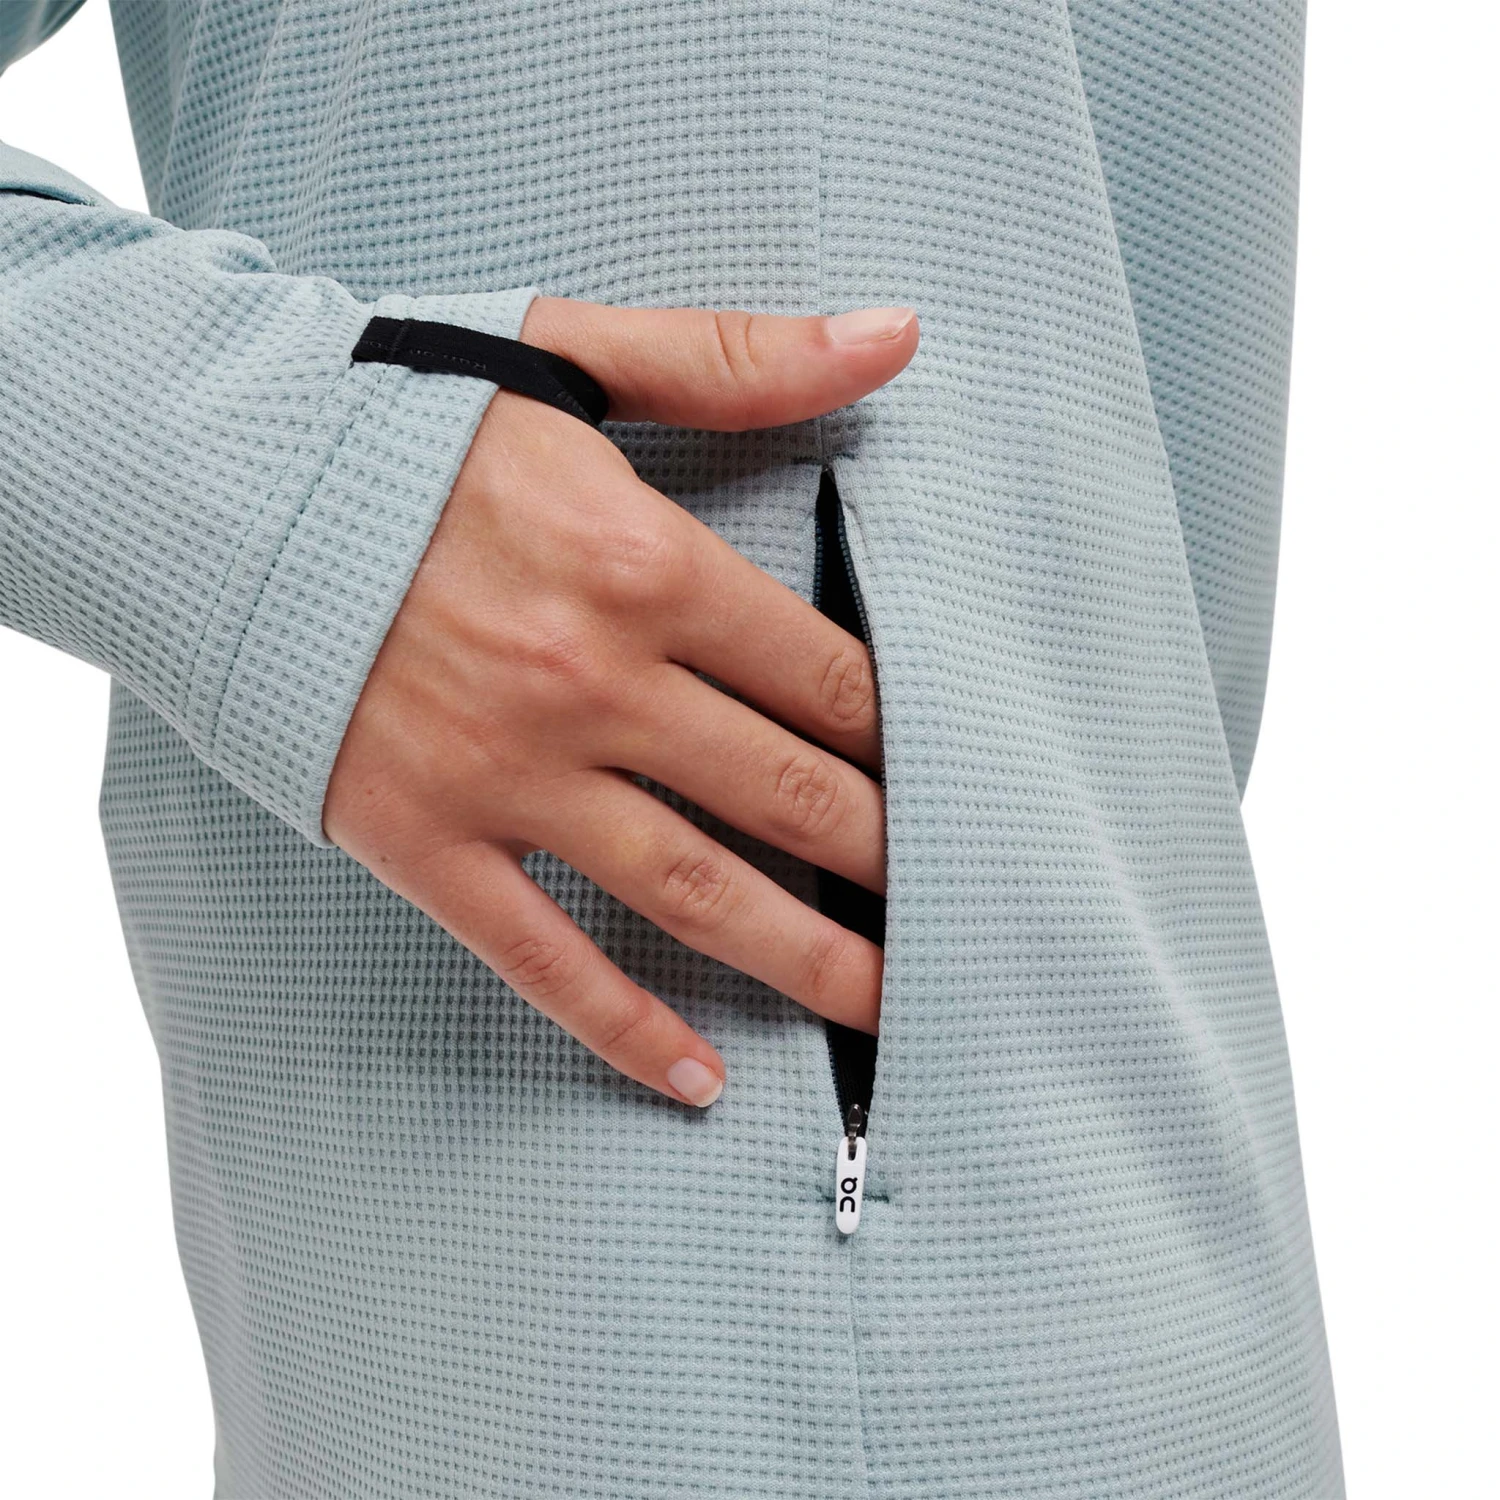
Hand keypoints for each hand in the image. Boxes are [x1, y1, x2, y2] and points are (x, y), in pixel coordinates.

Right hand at [325, 297, 918, 1105]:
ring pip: (695, 893)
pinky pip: (543, 958)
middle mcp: (592, 682)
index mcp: (645, 563)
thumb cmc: (400, 425)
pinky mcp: (427, 840)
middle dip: (888, 855)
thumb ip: (741, 357)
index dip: (908, 736)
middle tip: (960, 905)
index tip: (957, 779)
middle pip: (787, 793)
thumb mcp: (573, 354)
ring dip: (806, 959)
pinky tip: (699, 1078)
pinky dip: (624, 1027)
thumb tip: (898, 331)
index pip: (827, 674)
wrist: (215, 485)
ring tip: (888, 1008)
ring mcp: (508, 774)